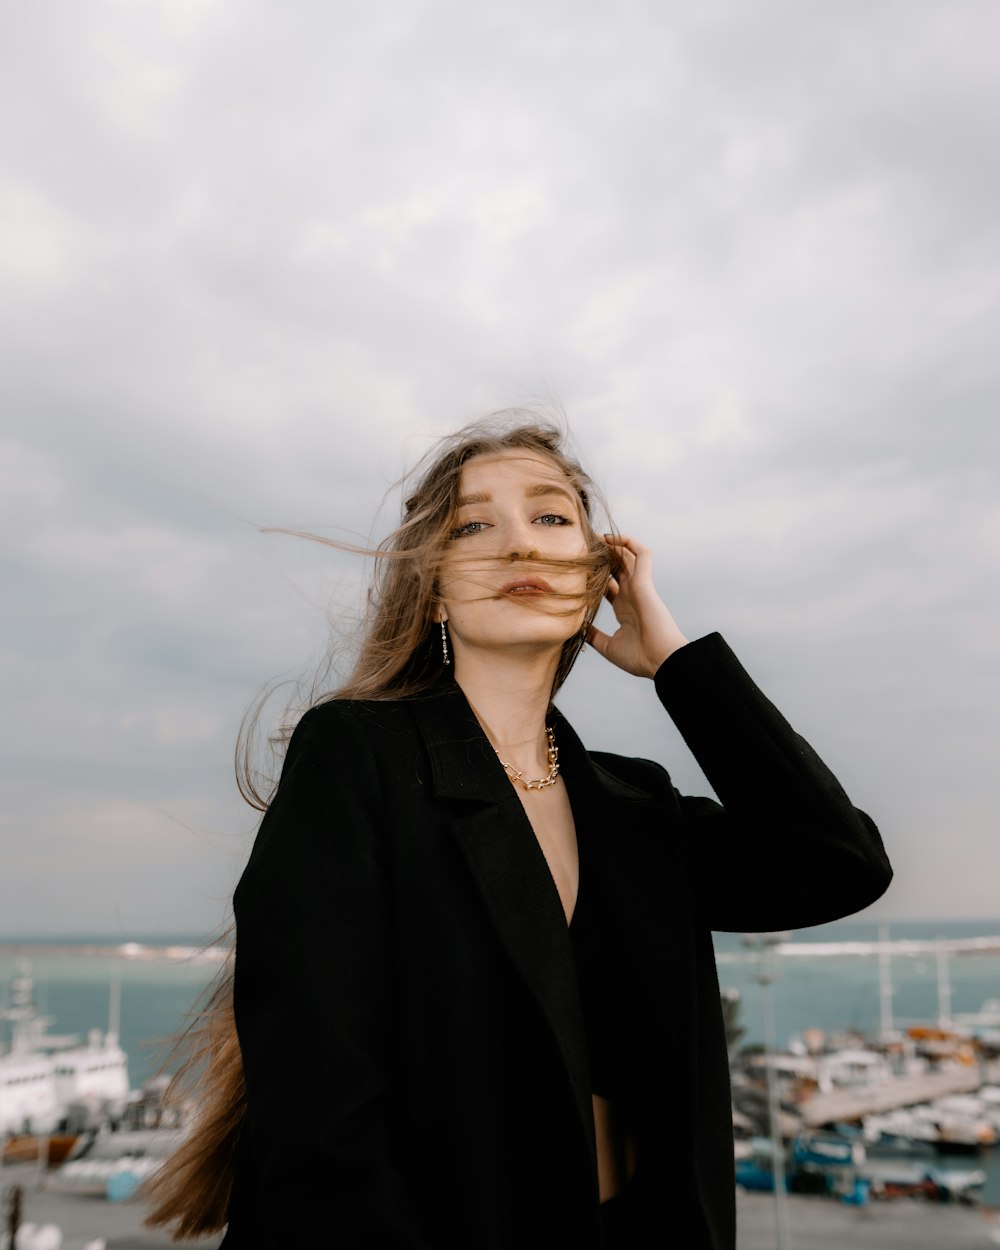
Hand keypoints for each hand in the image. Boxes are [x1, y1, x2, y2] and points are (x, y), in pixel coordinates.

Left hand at [586, 535, 688, 677]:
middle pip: (617, 568)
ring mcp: (639, 587)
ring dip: (613, 545)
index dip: (596, 575)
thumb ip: (593, 635)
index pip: (608, 585)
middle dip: (602, 556)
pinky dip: (629, 543)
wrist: (660, 660)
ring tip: (593, 536)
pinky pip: (642, 554)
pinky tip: (611, 538)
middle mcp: (631, 595)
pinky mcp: (645, 582)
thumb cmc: (639, 658)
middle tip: (583, 546)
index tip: (578, 568)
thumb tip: (577, 629)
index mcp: (624, 609)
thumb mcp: (608, 646)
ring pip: (627, 557)